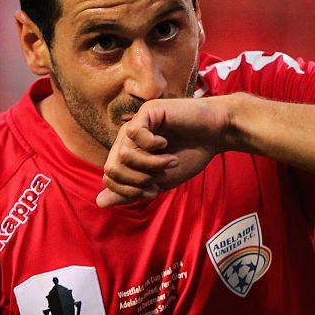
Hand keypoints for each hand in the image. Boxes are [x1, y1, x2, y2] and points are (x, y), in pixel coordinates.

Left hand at [97, 97, 230, 207]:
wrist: (215, 135)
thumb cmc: (190, 156)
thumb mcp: (159, 182)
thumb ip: (130, 192)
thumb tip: (99, 203)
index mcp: (129, 155)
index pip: (110, 179)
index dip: (129, 190)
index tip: (154, 189)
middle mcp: (128, 139)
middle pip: (112, 167)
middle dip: (137, 180)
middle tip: (160, 176)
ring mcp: (136, 124)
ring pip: (123, 153)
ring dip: (149, 164)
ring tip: (169, 160)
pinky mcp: (147, 112)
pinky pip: (135, 133)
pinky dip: (152, 145)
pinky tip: (166, 142)